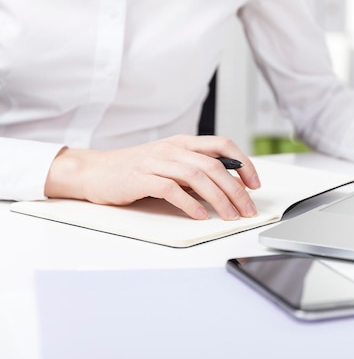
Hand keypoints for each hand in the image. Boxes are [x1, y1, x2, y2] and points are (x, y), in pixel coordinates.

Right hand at [44, 135, 260, 219]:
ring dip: (218, 198)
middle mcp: (173, 149)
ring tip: (230, 216)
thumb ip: (195, 171)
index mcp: (183, 143)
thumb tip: (227, 187)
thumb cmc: (135, 170)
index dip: (243, 163)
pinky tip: (200, 215)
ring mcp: (156, 162)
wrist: (94, 171)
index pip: (222, 145)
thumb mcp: (170, 164)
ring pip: (197, 176)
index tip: (255, 184)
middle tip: (247, 209)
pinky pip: (171, 189)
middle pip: (214, 165)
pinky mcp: (141, 178)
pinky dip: (189, 203)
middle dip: (236, 189)